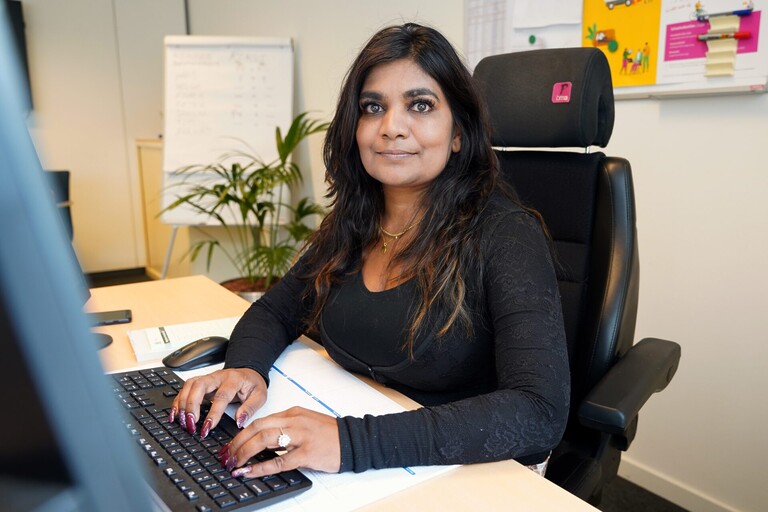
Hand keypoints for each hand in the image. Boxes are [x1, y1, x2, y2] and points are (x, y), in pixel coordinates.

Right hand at [170, 368, 265, 437]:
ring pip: (189, 386)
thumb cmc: (252, 385)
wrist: (248, 373)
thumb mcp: (260, 395)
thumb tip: (239, 421)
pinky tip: (175, 414)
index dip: (214, 412)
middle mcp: (218, 377)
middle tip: (191, 424)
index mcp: (234, 379)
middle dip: (192, 406)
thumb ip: (250, 408)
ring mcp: (208, 378)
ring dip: (182, 404)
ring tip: (182, 422)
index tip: (208, 427)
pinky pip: (185, 389)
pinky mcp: (200, 383)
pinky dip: (177, 402)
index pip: (221, 395)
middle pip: (199, 386)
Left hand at [221, 406, 340, 477]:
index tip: (231, 445)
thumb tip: (262, 440)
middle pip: (257, 428)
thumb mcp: (305, 423)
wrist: (352, 439)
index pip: (260, 421)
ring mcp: (300, 436)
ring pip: (264, 440)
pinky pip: (279, 461)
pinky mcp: (307, 453)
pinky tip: (249, 472)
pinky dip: (260, 467)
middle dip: (237, 443)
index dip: (241, 433)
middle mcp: (294, 421)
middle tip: (226, 456)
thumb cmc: (329, 434)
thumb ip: (285, 428)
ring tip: (234, 464)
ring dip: (244, 453)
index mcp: (293, 413)